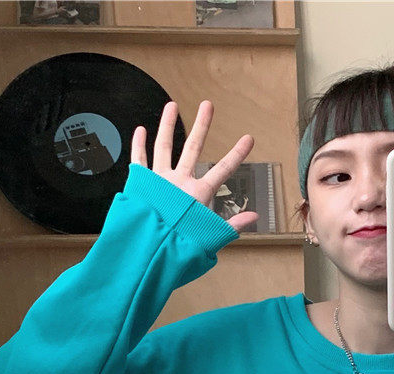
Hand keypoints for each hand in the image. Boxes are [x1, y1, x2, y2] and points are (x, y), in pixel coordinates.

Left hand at [130, 100, 259, 233]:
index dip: (237, 154)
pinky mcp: (141, 185)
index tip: (248, 138)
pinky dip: (139, 145)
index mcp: (199, 194)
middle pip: (193, 147)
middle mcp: (180, 182)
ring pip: (164, 146)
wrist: (152, 249)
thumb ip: (233, 224)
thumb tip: (255, 216)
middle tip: (208, 105)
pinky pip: (139, 160)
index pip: (224, 170)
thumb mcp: (213, 236)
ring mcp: (159, 180)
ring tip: (171, 105)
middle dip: (202, 125)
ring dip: (167, 124)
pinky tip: (140, 130)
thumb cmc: (182, 246)